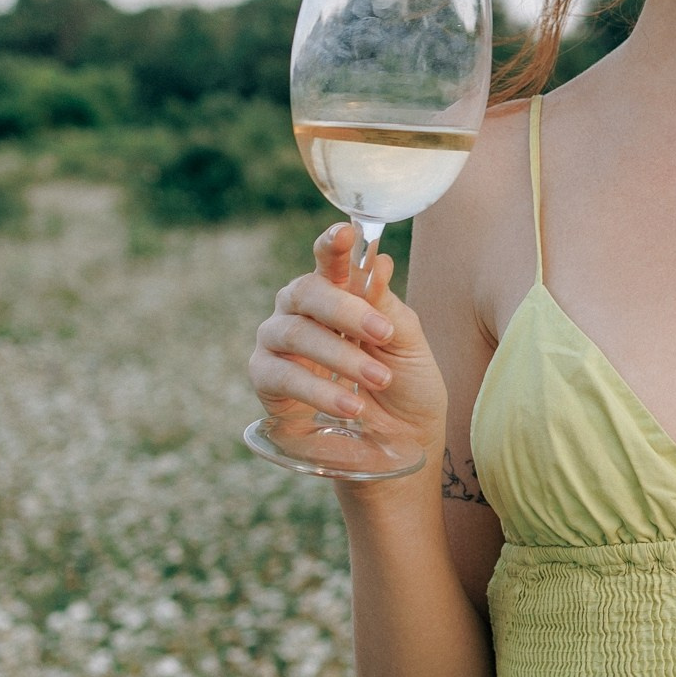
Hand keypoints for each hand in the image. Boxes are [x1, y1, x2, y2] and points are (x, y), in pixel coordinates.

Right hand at [249, 226, 447, 462]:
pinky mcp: (265, 379)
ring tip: (378, 379)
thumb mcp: (409, 347)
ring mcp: (278, 342)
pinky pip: (282, 375)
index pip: (329, 259)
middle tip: (382, 333)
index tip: (345, 232)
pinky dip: (318, 390)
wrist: (399, 444)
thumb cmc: (405, 387)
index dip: (332, 244)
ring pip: (294, 332)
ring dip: (340, 356)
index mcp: (339, 292)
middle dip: (345, 309)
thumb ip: (389, 308)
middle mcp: (301, 310)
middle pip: (307, 291)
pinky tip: (351, 405)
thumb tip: (378, 262)